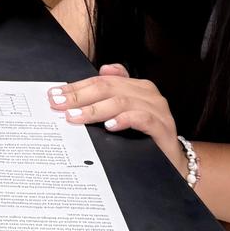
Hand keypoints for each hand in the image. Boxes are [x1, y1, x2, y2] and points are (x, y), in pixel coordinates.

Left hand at [49, 64, 182, 168]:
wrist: (175, 161)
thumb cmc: (146, 136)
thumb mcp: (126, 112)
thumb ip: (112, 93)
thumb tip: (101, 69)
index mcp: (137, 86)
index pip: (101, 81)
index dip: (76, 87)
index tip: (54, 94)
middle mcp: (148, 94)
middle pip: (108, 88)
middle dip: (79, 96)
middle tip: (58, 104)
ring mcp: (157, 110)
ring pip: (121, 101)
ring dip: (94, 109)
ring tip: (75, 117)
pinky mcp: (163, 127)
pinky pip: (142, 118)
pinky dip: (124, 120)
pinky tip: (109, 126)